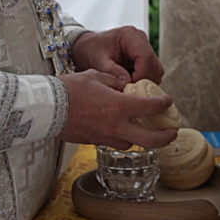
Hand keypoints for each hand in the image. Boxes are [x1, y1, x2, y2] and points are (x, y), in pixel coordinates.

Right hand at [57, 70, 178, 149]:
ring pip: (131, 143)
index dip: (164, 104)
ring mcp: (105, 137)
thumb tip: (125, 86)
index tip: (167, 101)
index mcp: (120, 107)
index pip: (151, 108)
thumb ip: (115, 82)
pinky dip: (121, 137)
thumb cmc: (69, 89)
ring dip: (140, 137)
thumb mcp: (96, 76)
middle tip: (172, 132)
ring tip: (143, 129)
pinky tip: (119, 129)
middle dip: (165, 138)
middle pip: (150, 140)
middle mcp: (116, 126)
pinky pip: (113, 142)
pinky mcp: (93, 142)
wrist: (46, 108)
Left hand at [70, 26, 163, 84]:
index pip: (145, 56)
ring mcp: (144, 47)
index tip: (130, 87)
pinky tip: (131, 85)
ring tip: (130, 88)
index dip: (141, 74)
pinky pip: (152, 72)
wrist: (87, 46)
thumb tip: (127, 82)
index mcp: (130, 35)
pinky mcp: (144, 57)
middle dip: (144, 80)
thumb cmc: (90, 51)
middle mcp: (141, 39)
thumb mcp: (97, 61)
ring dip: (146, 82)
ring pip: (156, 69)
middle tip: (130, 91)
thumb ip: (111, 71)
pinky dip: (144, 81)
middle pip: (154, 64)